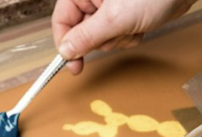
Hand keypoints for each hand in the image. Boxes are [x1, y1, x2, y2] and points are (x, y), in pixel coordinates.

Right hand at [52, 0, 194, 73]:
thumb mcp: (115, 18)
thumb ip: (87, 36)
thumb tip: (65, 51)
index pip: (62, 20)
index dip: (65, 43)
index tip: (72, 64)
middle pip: (82, 33)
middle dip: (103, 39)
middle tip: (118, 31)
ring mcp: (108, 7)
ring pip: (101, 38)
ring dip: (118, 39)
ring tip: (133, 26)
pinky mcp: (123, 15)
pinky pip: (117, 36)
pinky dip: (128, 37)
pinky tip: (140, 27)